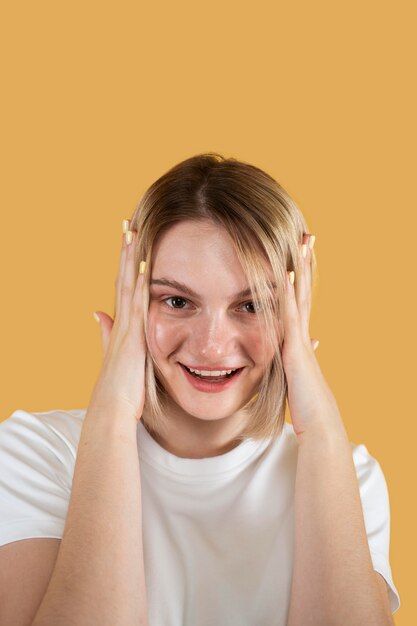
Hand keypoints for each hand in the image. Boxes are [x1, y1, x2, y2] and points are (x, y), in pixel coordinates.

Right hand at [89, 220, 146, 423]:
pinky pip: (136, 302)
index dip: (126, 264)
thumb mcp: (114, 355)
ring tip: (132, 230)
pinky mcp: (132, 334)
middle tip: (127, 223)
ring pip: (128, 284)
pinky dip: (140, 281)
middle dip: (125, 251)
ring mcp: (126, 326)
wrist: (112, 408)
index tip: (129, 241)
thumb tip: (97, 312)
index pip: (124, 287)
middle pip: (123, 278)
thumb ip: (106, 333)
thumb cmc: (118, 388)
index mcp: (121, 325)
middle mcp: (122, 321)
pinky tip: (144, 262)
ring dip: (130, 257)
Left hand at [281, 234, 344, 440]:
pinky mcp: (295, 346)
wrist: (320, 420)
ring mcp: (300, 337)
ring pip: (301, 295)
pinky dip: (289, 293)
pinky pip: (290, 313)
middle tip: (309, 235)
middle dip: (307, 262)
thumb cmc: (306, 402)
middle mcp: (302, 332)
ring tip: (304, 242)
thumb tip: (305, 348)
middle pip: (305, 289)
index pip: (300, 300)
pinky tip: (288, 272)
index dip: (302, 276)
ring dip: (302, 269)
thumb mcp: (294, 375)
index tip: (300, 253)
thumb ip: (294, 359)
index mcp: (299, 337)